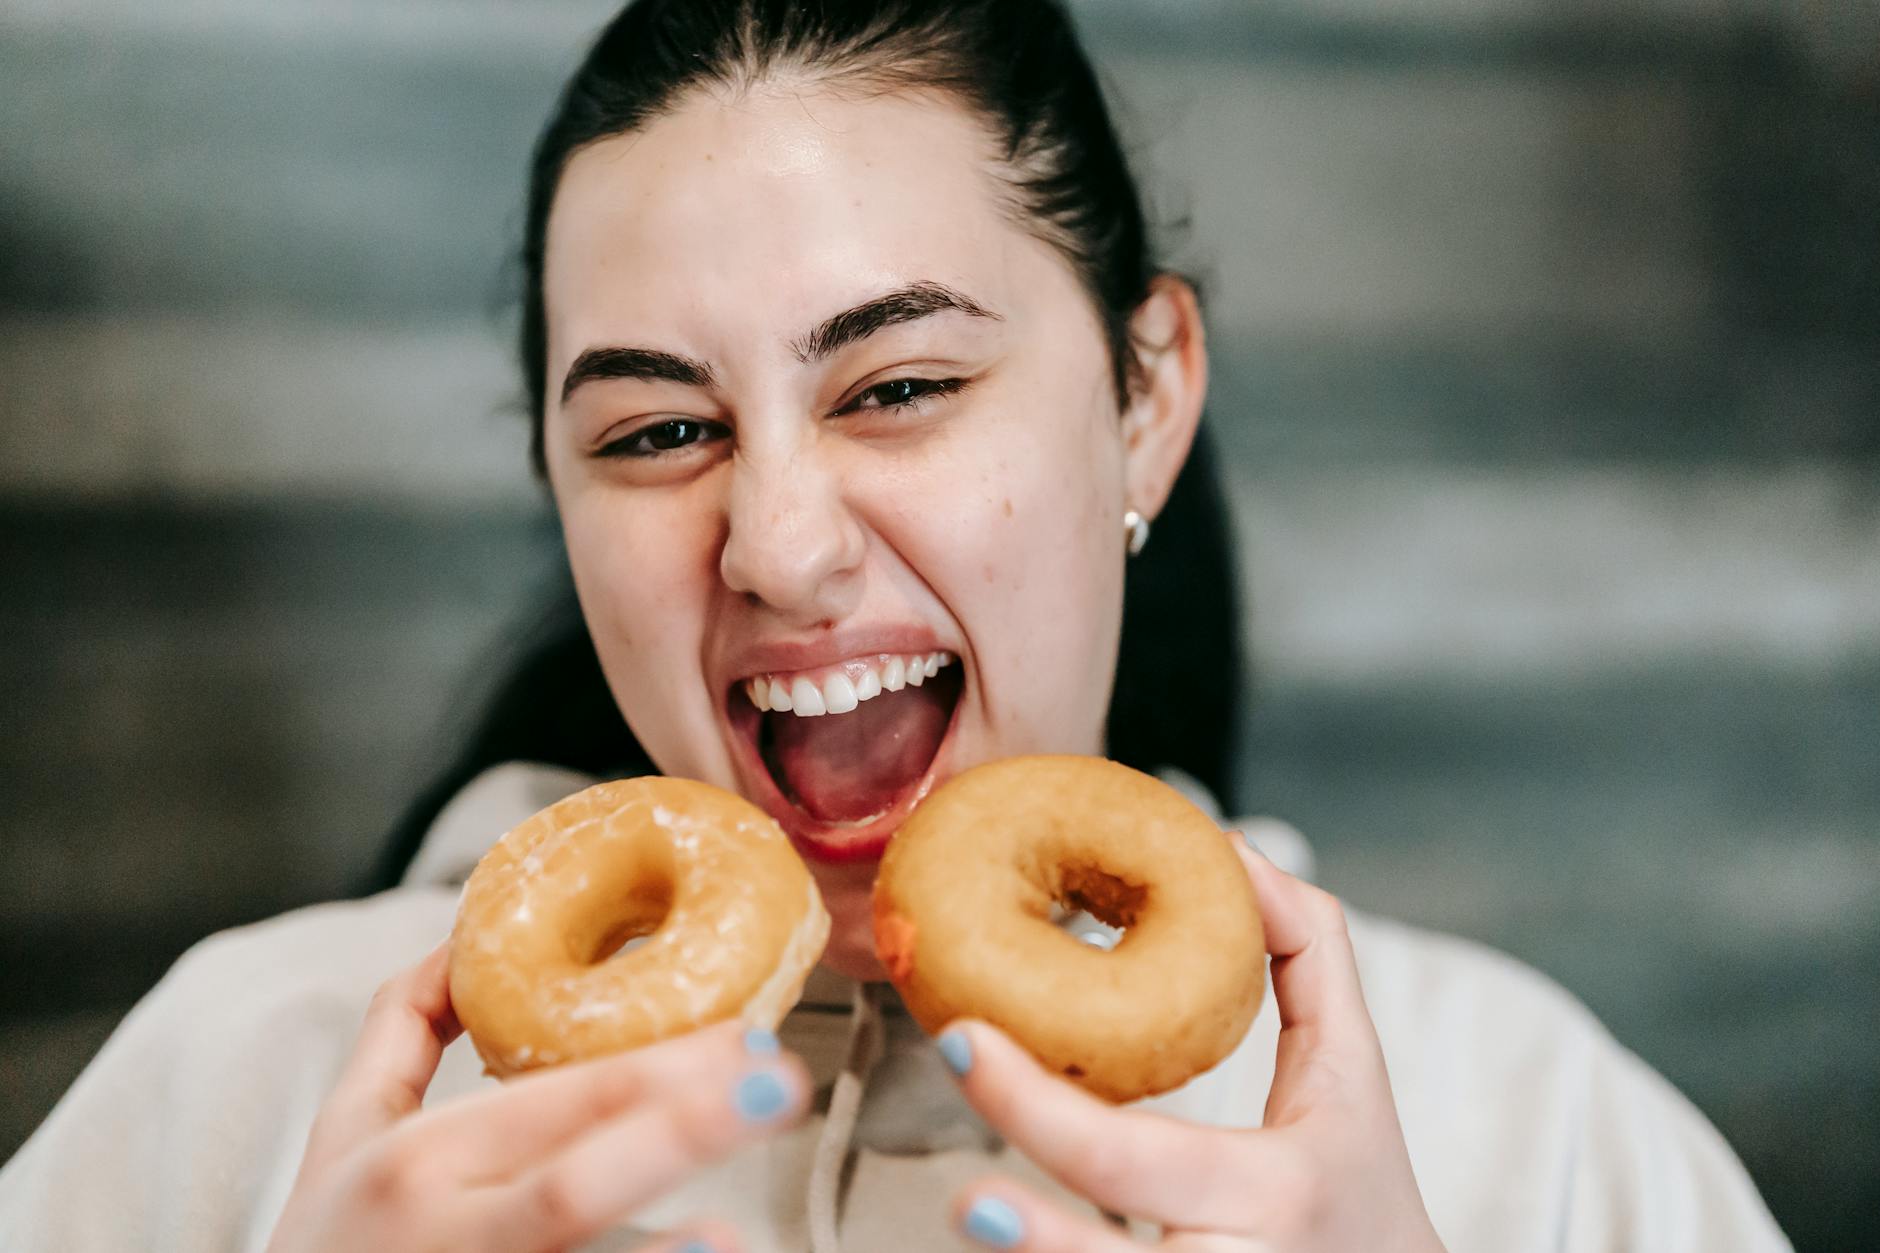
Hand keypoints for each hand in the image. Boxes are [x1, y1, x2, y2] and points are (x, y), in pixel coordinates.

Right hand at [267, 942, 808, 1252]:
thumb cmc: (328, 1246)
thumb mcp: (344, 1134)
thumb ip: (401, 1032)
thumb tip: (466, 937)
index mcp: (417, 1160)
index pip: (556, 1102)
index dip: (657, 1066)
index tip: (746, 1035)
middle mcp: (446, 1236)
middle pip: (572, 1186)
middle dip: (680, 1133)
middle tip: (777, 1090)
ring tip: (732, 1239)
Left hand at [936, 841, 1445, 1251]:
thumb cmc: (1361, 1183)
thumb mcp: (1354, 1071)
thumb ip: (1308, 954)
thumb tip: (1234, 853)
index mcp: (1271, 1188)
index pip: (1133, 1154)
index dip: (1037, 1106)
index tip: (962, 1043)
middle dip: (1031, 1241)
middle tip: (962, 1199)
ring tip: (975, 1219)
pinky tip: (1011, 1243)